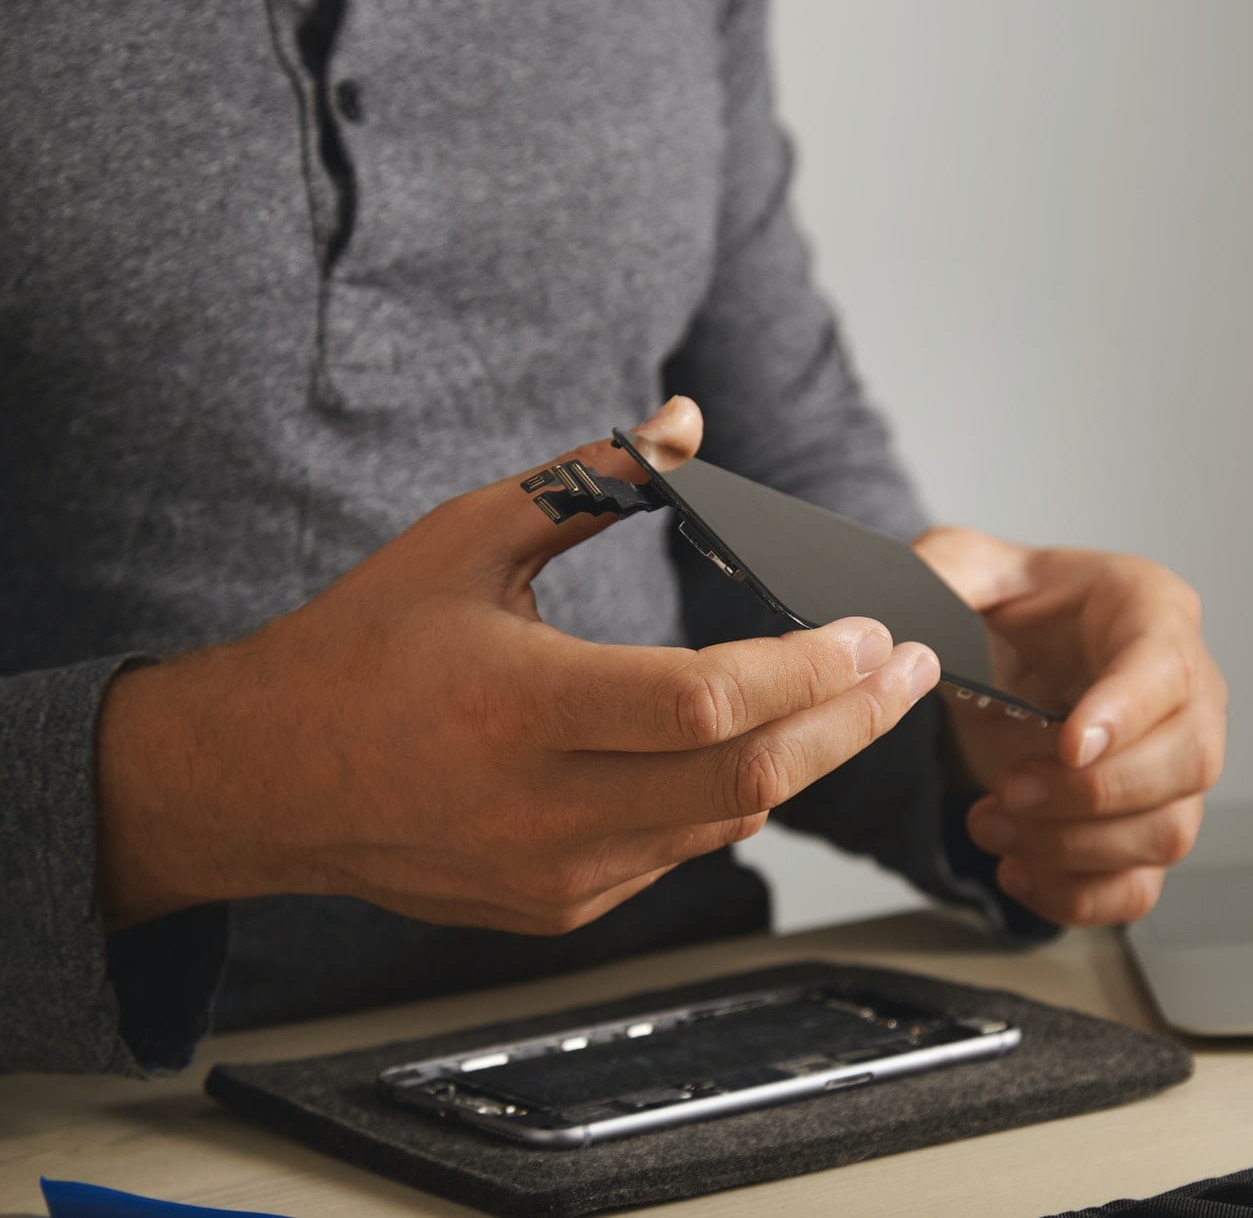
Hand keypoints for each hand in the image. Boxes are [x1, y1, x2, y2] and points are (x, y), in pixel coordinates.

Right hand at [95, 397, 940, 933]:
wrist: (265, 780)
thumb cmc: (366, 643)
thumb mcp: (466, 538)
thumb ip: (587, 479)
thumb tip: (688, 417)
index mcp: (518, 704)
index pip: (706, 702)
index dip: (810, 671)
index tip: (879, 634)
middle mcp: (541, 804)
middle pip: (748, 779)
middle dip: (852, 722)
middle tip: (916, 670)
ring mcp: (554, 871)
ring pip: (728, 823)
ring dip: (807, 760)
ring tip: (861, 698)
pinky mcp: (560, 907)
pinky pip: (682, 852)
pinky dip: (735, 798)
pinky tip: (763, 745)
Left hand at [914, 526, 1225, 926]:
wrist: (1011, 656)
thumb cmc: (1013, 607)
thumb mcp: (967, 565)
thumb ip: (942, 572)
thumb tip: (905, 617)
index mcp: (1151, 612)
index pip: (1166, 666)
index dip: (1124, 711)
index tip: (1068, 744)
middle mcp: (1186, 692)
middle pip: (1189, 760)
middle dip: (1093, 790)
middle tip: (1011, 787)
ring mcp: (1174, 767)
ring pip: (1169, 831)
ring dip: (1075, 846)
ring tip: (991, 823)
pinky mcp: (1146, 826)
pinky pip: (1140, 887)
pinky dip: (1077, 896)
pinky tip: (1017, 870)